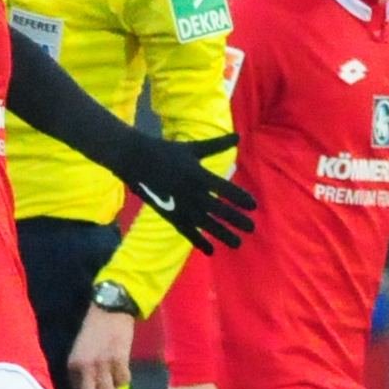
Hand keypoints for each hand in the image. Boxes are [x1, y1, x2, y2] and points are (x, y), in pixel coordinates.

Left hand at [68, 302, 134, 388]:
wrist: (109, 310)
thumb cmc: (92, 328)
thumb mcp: (78, 349)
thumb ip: (80, 367)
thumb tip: (86, 386)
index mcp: (73, 364)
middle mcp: (86, 367)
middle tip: (104, 388)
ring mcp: (103, 365)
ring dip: (113, 387)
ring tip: (113, 378)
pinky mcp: (120, 360)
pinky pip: (124, 381)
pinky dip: (124, 377)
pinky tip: (122, 368)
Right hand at [123, 132, 255, 254]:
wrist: (135, 160)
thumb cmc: (167, 151)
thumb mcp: (193, 148)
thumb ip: (216, 145)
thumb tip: (238, 136)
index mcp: (199, 175)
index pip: (225, 189)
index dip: (240, 198)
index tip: (253, 206)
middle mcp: (192, 193)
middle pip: (218, 209)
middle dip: (236, 220)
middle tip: (251, 228)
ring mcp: (180, 205)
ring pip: (205, 224)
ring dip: (222, 234)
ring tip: (237, 243)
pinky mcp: (170, 214)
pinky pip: (187, 231)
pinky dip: (199, 242)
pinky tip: (211, 251)